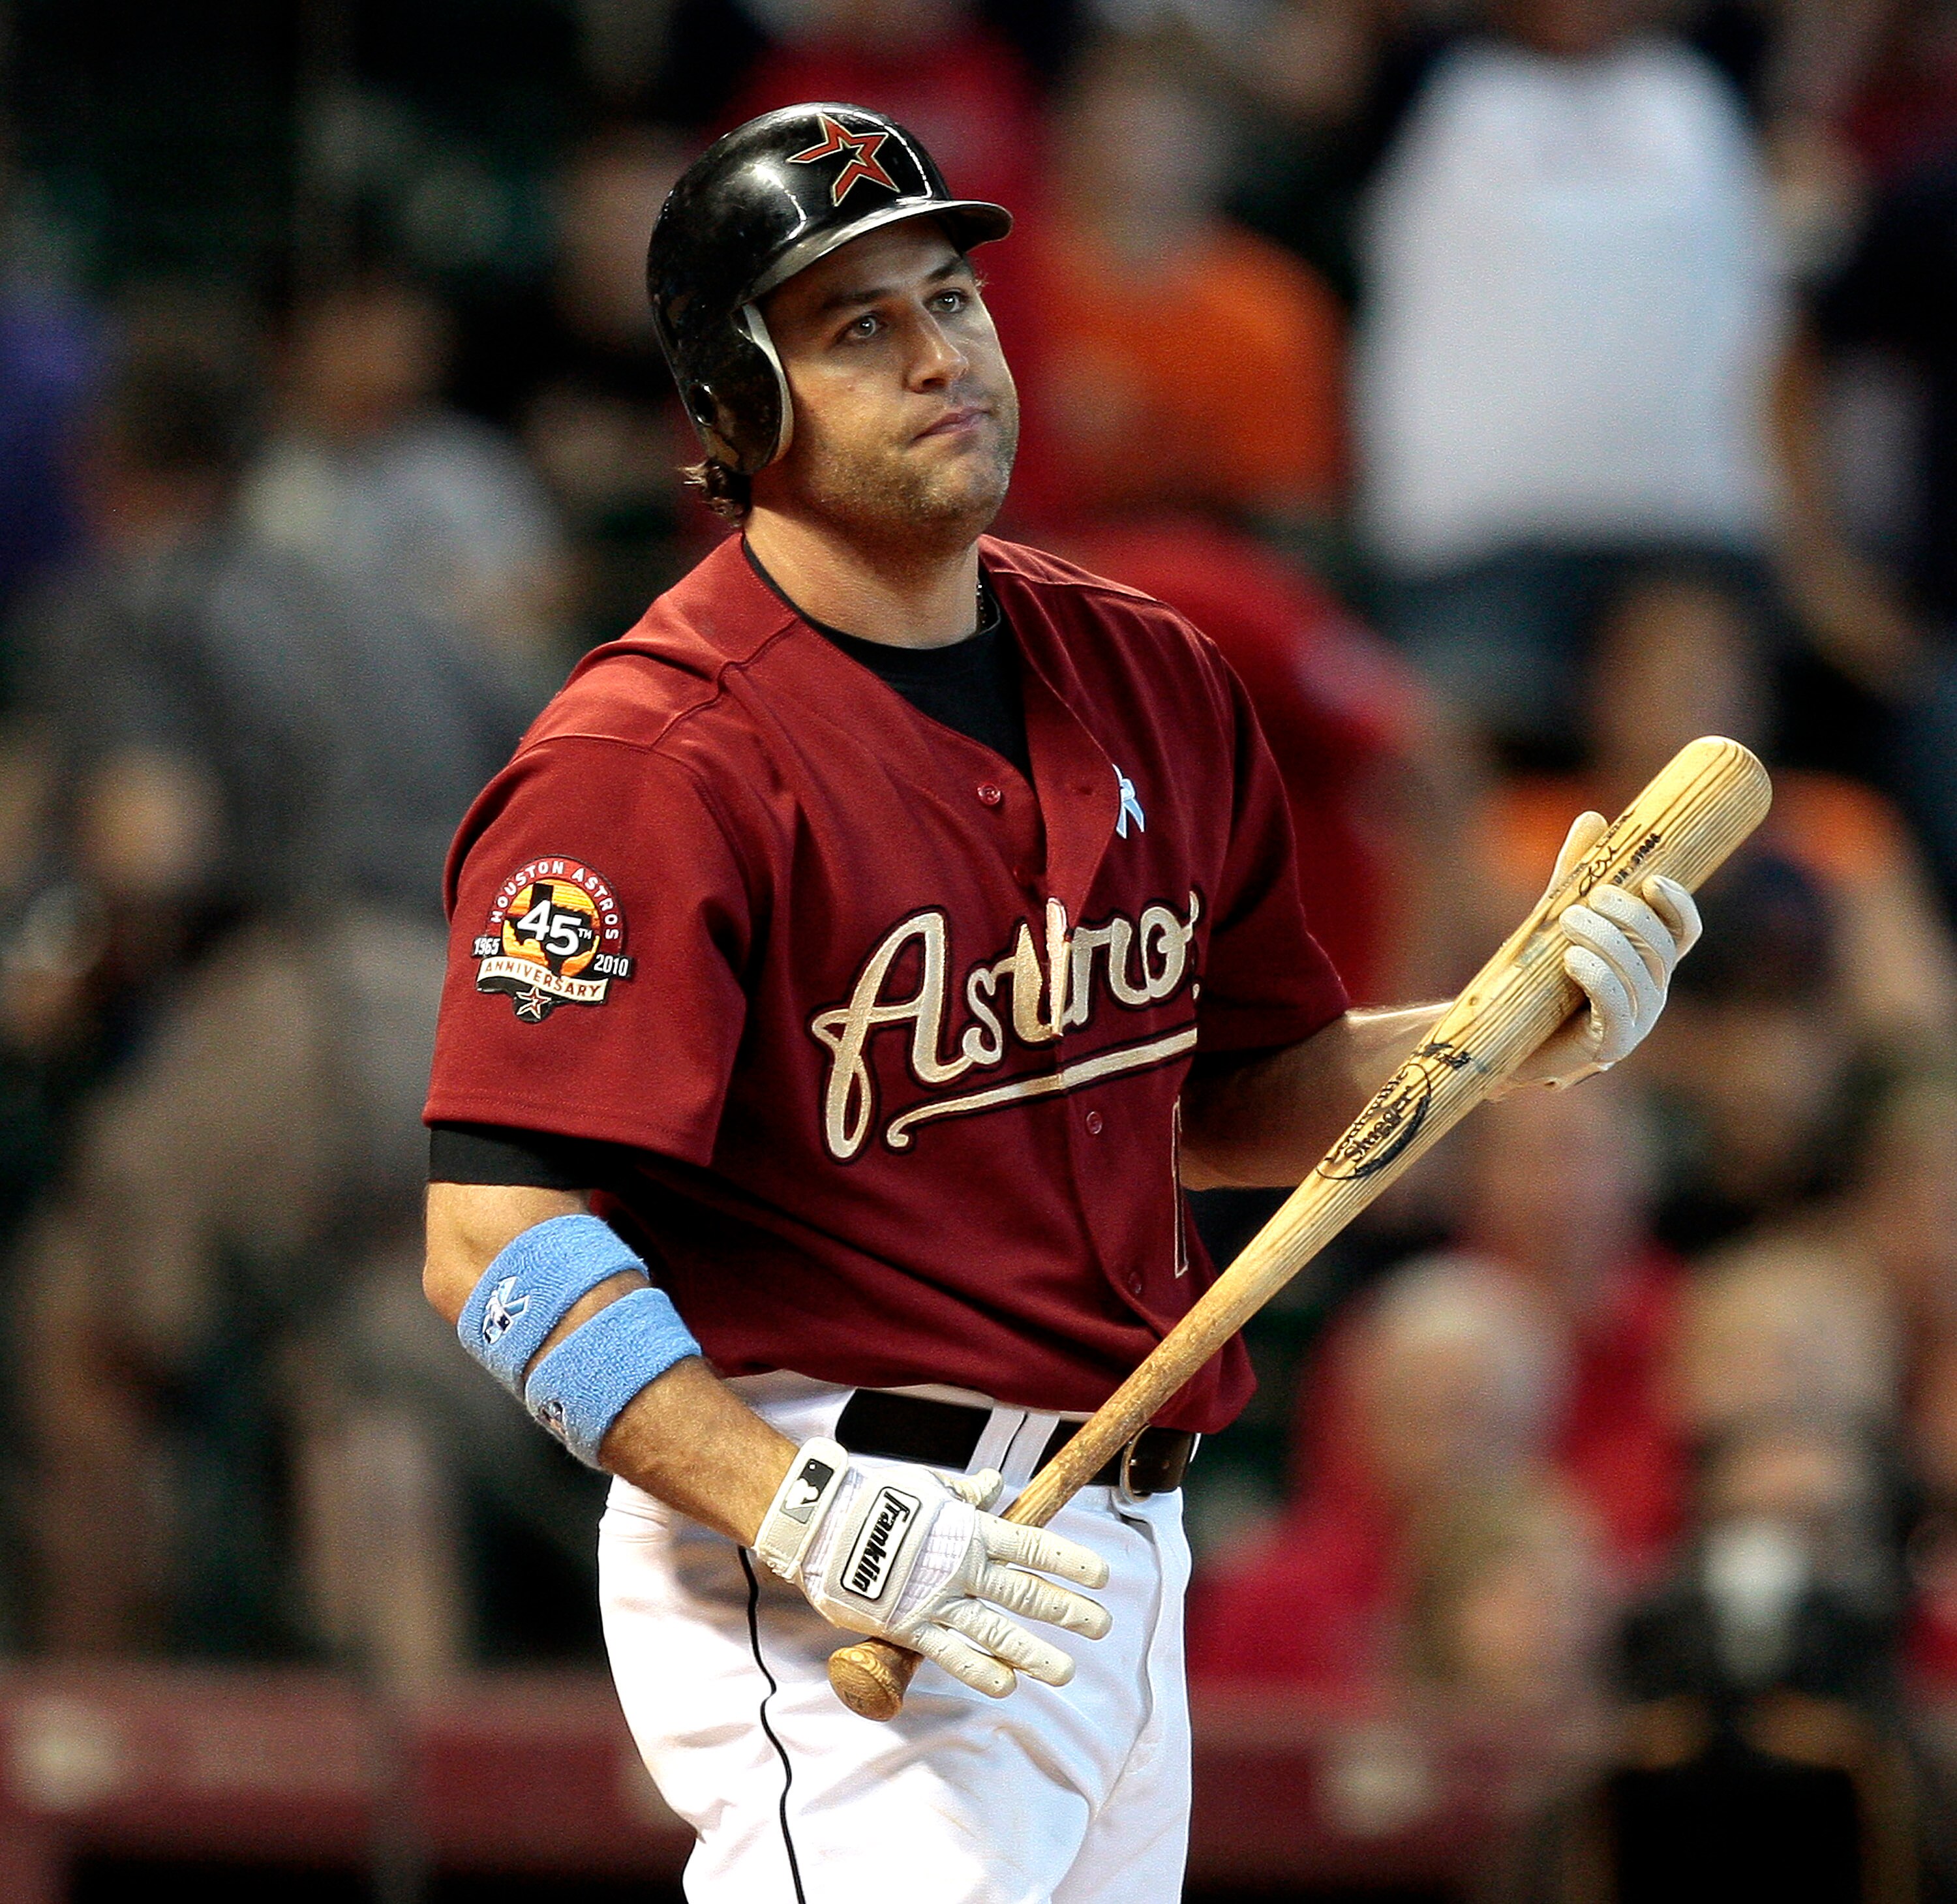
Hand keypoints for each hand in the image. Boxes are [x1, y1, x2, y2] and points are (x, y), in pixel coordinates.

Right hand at [753, 1438, 1110, 1697]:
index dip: (1069, 1561)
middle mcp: (962, 1566)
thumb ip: (966, 1493)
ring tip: (1067, 1671)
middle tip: (1101, 1625)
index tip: (1101, 1576)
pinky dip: (980, 1670)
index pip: (1032, 1544)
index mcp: (970, 1528)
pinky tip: (1007, 1684)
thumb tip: (995, 1485)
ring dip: (1035, 1653)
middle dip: (1067, 1610)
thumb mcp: (928, 1487)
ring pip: (997, 1630)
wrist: (825, 1524)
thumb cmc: (877, 1499)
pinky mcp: (910, 1626)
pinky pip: (951, 1653)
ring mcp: (938, 1599)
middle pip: (1025, 1591)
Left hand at [1500, 811, 1702, 1092]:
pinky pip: (1616, 1010)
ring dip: (1607, 941)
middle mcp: (1652, 991)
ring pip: (1639, 976)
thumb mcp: (1557, 917)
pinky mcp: (1610, 1046)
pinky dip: (1599, 978)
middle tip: (1591, 897)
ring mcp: (1637, 1022)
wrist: (1503, 1037)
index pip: (1683, 932)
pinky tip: (1573, 959)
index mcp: (1649, 962)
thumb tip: (1594, 818)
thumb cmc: (1540, 976)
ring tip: (1569, 919)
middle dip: (1629, 917)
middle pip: (1659, 948)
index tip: (1653, 879)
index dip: (1678, 905)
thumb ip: (1578, 875)